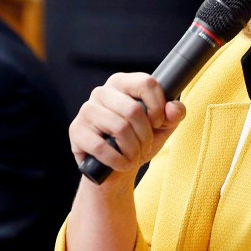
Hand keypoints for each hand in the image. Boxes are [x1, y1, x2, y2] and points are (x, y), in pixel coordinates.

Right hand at [69, 72, 185, 178]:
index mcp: (122, 83)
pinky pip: (101, 147)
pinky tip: (121, 164)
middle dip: (145, 135)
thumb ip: (174, 114)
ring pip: (119, 128)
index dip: (158, 107)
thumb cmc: (139, 141)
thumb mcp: (163, 127)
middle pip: (133, 110)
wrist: (116, 167)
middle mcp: (102, 92)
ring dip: (133, 150)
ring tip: (134, 156)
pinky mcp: (76, 131)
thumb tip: (173, 109)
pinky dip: (118, 161)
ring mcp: (87, 110)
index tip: (158, 122)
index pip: (146, 83)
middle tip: (145, 146)